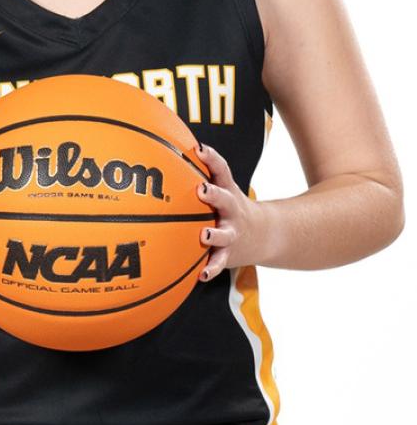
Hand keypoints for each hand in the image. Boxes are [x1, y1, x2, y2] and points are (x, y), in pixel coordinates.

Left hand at [194, 142, 265, 281]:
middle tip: (202, 190)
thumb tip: (161, 149)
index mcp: (227, 191)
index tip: (200, 149)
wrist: (264, 235)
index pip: (221, 170)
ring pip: (225, 234)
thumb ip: (197, 173)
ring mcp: (232, 232)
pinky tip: (201, 275)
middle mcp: (231, 210)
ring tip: (204, 236)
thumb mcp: (220, 188)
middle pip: (225, 199)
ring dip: (214, 235)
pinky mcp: (229, 253)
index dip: (212, 159)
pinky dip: (212, 268)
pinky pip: (220, 262)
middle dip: (214, 195)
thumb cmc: (227, 207)